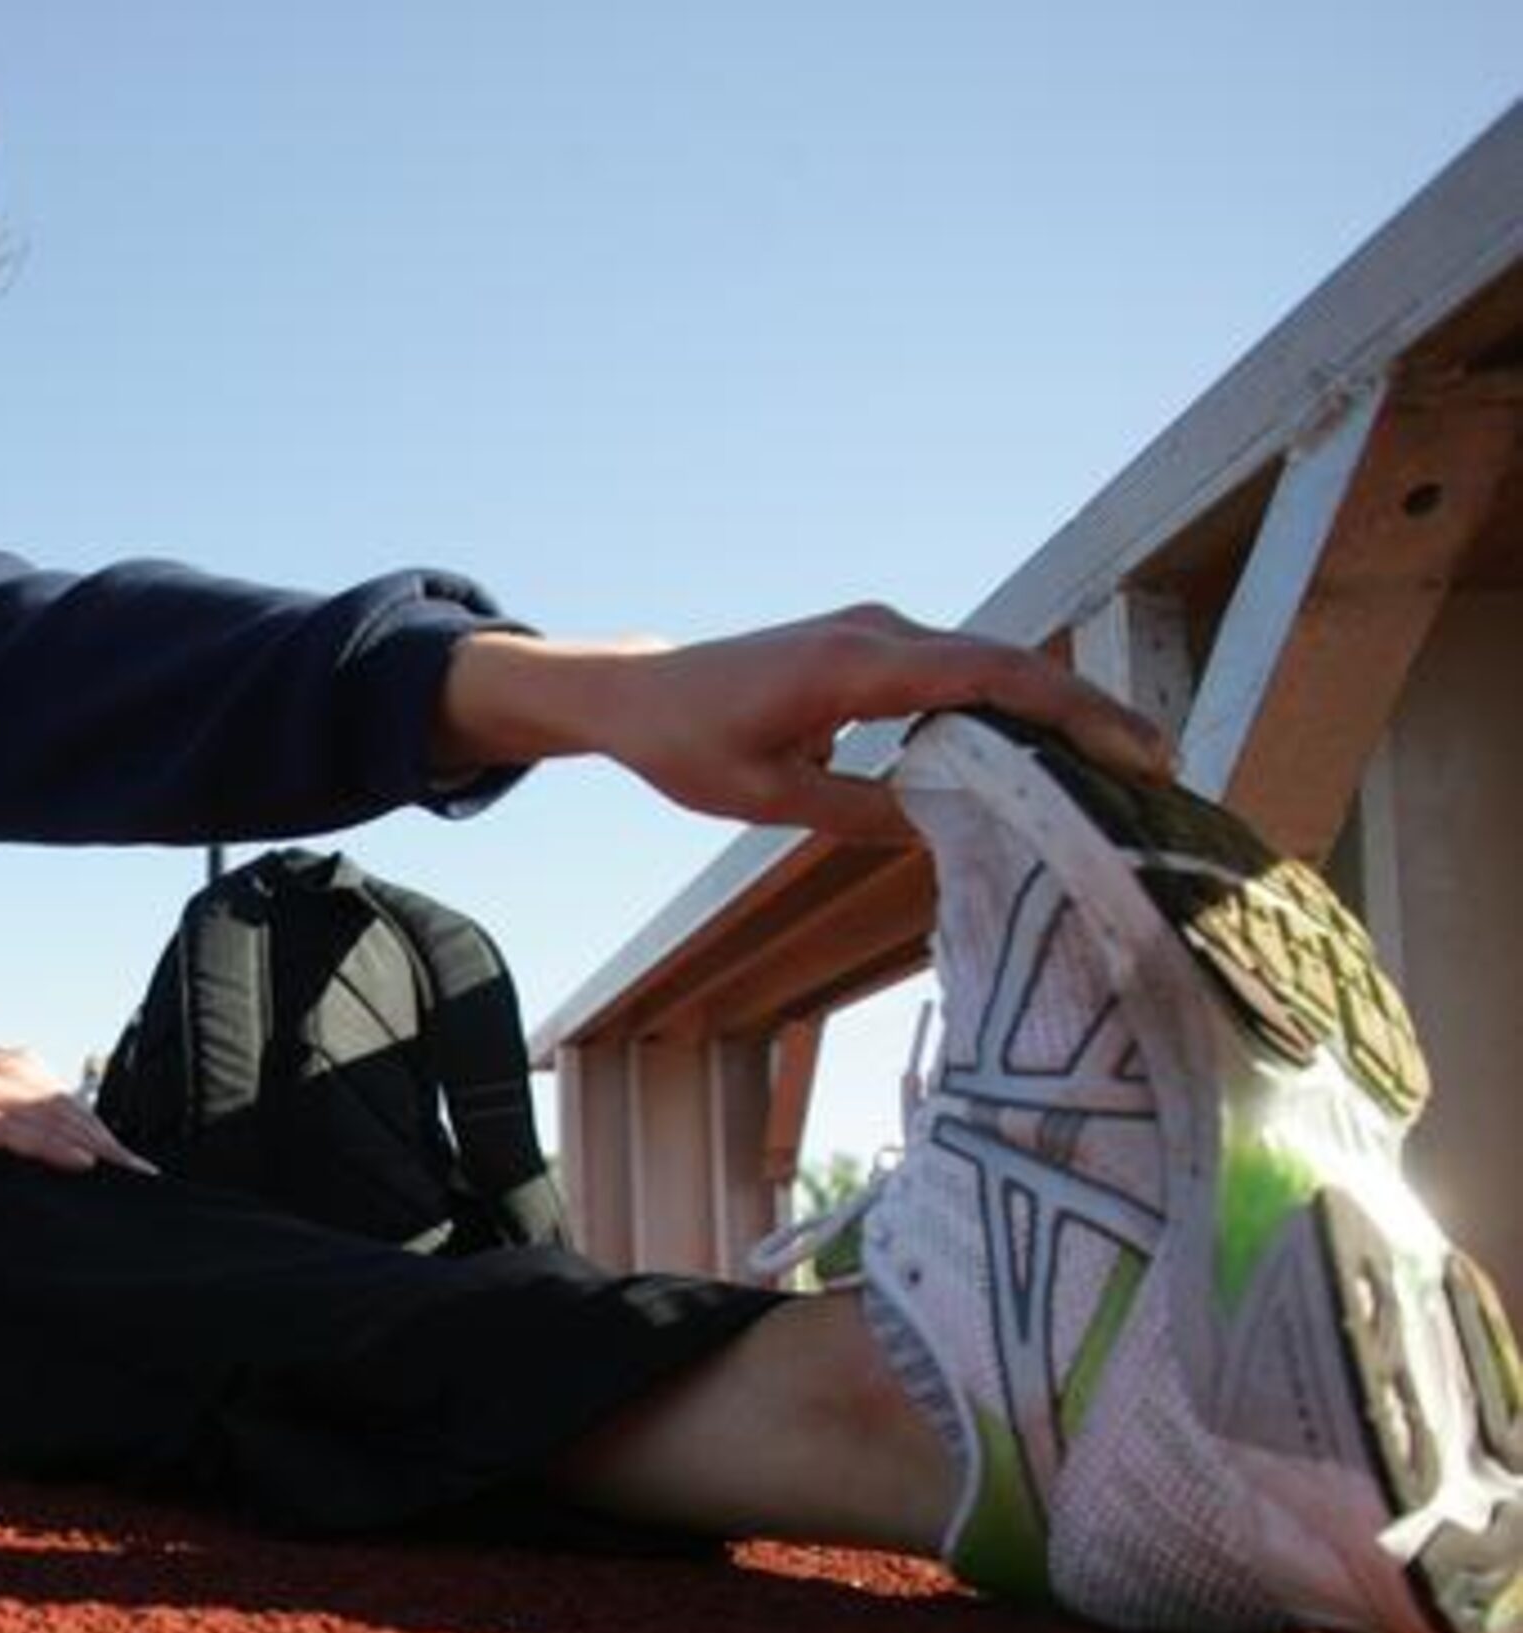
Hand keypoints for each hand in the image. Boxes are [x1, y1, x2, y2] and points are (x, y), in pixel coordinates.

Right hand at [0, 1046, 157, 1173]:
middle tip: (144, 1175)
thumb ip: (13, 1112)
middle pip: (68, 1110)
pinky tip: (78, 1163)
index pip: (70, 1102)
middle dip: (109, 1144)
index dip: (105, 1132)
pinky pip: (11, 1132)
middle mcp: (2, 1070)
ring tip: (125, 1172)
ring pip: (48, 1120)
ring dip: (91, 1147)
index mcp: (13, 1064)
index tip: (136, 1163)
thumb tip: (58, 1146)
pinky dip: (48, 1148)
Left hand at [442, 605, 1175, 840]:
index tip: (1134, 748)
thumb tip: (951, 832)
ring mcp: (877, 631)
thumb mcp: (768, 799)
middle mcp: (875, 632)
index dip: (1069, 710)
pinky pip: (958, 670)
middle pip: (1008, 665)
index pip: (988, 676)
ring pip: (989, 666)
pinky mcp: (874, 644)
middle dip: (1087, 714)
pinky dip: (1008, 706)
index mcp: (852, 665)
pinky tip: (1045, 754)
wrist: (642, 692)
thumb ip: (861, 812)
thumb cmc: (690, 745)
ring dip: (1054, 710)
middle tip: (1159, 769)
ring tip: (1122, 767)